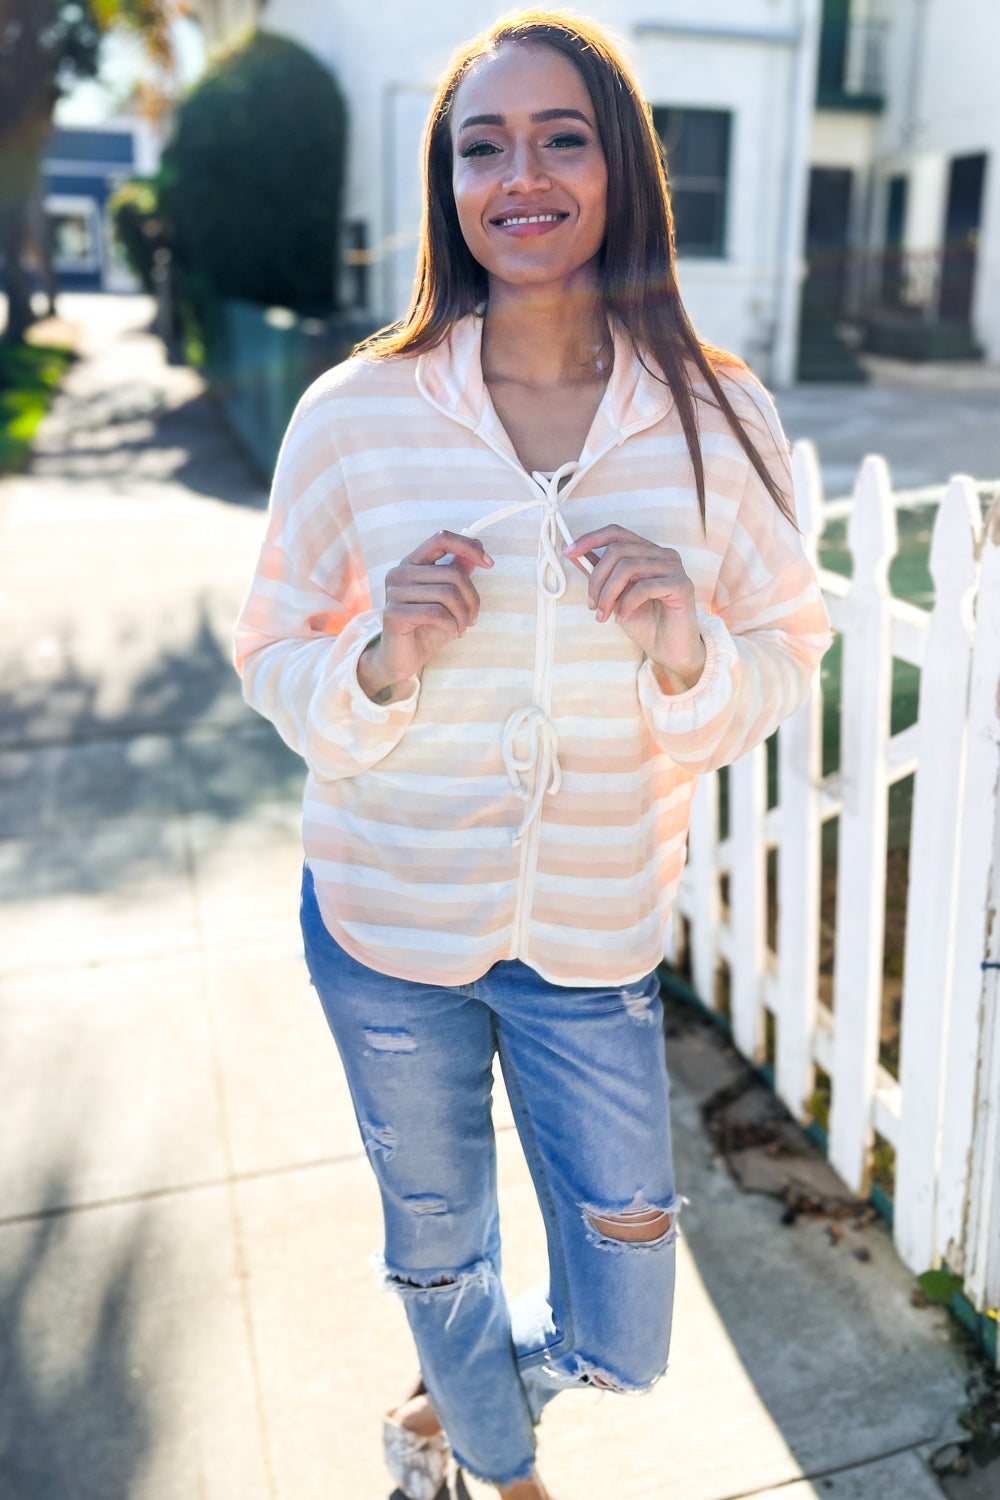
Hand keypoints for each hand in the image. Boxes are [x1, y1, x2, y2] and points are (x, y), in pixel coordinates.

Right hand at [358, 531, 492, 701]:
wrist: (403, 658)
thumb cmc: (426, 626)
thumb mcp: (448, 597)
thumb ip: (458, 571)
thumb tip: (478, 546)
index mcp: (412, 562)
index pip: (441, 538)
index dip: (468, 547)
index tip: (489, 564)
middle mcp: (399, 572)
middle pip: (453, 573)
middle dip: (472, 598)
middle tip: (473, 618)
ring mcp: (394, 592)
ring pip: (448, 594)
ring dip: (464, 615)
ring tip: (463, 627)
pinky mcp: (394, 614)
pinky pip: (436, 613)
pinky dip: (453, 624)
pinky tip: (454, 633)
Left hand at [563, 524, 706, 692]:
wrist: (669, 649)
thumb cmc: (645, 622)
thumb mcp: (614, 596)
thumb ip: (600, 573)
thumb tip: (575, 554)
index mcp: (647, 552)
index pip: (616, 532)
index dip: (590, 539)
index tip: (569, 552)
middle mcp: (663, 554)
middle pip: (618, 550)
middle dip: (597, 579)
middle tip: (592, 605)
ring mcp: (674, 567)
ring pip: (628, 567)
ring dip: (608, 594)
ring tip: (604, 615)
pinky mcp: (682, 585)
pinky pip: (644, 587)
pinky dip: (626, 604)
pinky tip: (622, 618)